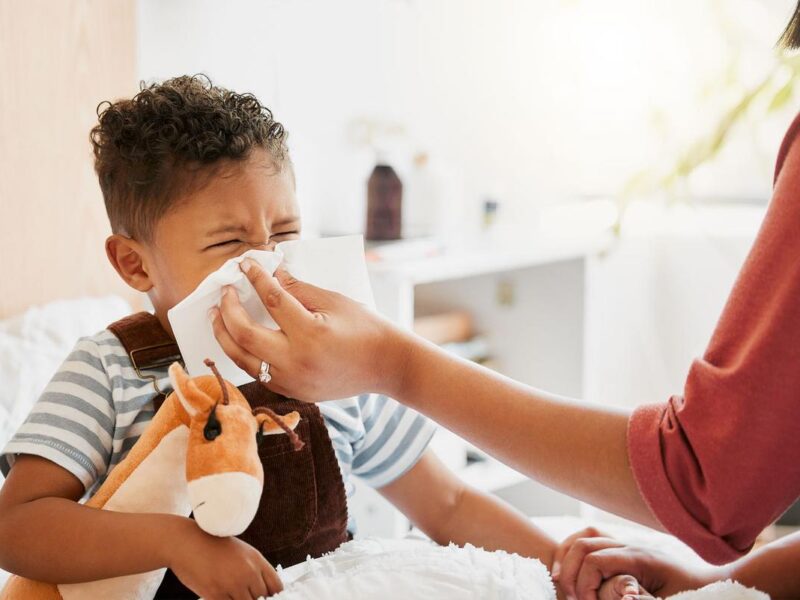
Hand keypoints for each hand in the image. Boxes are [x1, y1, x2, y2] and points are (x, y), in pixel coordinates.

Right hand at [168, 520, 281, 598]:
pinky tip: (221, 596)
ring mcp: (232, 584)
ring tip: (229, 592)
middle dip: (253, 599)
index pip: (276, 587)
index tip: (264, 597)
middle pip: (261, 599)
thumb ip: (254, 570)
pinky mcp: (215, 594)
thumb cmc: (213, 546)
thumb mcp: (241, 553)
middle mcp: (248, 572)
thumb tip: (265, 592)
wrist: (186, 542)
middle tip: (242, 594)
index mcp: (257, 560)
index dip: (272, 596)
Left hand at [211, 258, 411, 400]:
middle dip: (228, 310)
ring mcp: (292, 381)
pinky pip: (257, 373)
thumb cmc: (365, 329)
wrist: (386, 366)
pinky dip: (243, 354)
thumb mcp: (334, 301)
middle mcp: (296, 361)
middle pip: (244, 334)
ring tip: (218, 316)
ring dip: (225, 336)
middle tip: (225, 292)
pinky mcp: (292, 391)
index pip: (272, 300)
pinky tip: (238, 339)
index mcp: (311, 333)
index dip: (256, 278)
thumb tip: (272, 274)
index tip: (245, 263)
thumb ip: (299, 289)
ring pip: (242, 359)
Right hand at [552, 527, 707, 599]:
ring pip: (585, 537)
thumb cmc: (691, 597)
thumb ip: (642, 598)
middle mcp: (631, 545)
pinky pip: (592, 539)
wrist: (712, 587)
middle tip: (573, 598)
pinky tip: (572, 570)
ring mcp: (628, 544)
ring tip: (563, 582)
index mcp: (641, 558)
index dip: (584, 584)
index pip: (596, 561)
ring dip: (568, 557)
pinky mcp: (625, 550)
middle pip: (584, 545)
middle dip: (571, 571)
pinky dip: (575, 552)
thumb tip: (622, 597)